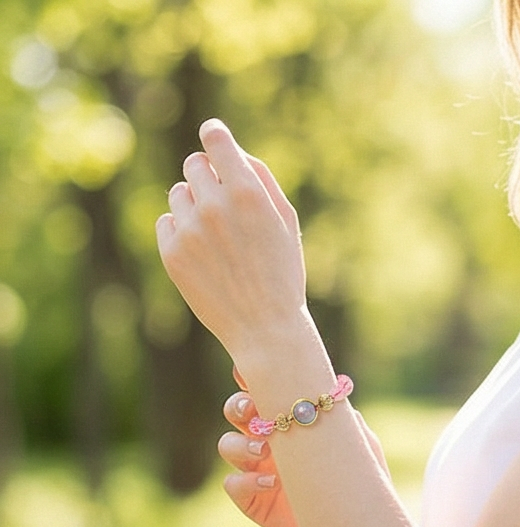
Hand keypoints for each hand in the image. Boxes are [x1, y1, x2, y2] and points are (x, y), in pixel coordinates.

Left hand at [156, 118, 308, 360]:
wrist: (266, 331)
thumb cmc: (282, 275)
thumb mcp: (286, 225)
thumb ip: (261, 179)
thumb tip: (230, 149)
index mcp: (247, 195)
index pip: (215, 139)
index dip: (215, 137)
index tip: (214, 139)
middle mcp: (215, 206)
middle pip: (193, 164)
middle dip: (207, 179)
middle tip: (224, 209)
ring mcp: (190, 229)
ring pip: (178, 193)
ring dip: (194, 207)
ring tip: (218, 240)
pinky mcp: (172, 252)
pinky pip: (167, 222)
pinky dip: (182, 232)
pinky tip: (205, 256)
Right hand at [218, 385, 388, 526]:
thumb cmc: (361, 486)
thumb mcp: (362, 451)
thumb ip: (347, 421)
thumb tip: (332, 395)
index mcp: (288, 423)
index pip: (260, 394)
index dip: (248, 379)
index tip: (248, 374)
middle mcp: (268, 443)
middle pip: (235, 413)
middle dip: (237, 406)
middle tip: (251, 412)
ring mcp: (257, 471)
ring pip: (228, 445)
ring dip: (240, 444)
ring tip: (263, 451)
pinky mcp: (254, 502)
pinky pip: (233, 485)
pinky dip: (245, 481)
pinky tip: (271, 483)